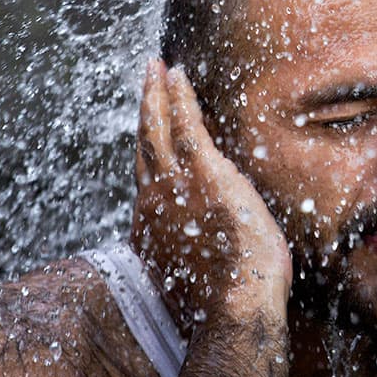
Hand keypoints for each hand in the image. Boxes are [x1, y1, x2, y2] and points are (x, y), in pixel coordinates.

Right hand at [132, 60, 291, 326]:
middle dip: (144, 108)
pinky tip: (178, 74)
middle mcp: (155, 200)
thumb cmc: (222, 306)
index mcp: (152, 228)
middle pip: (144, 143)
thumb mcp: (191, 281)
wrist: (233, 309)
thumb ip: (186, 258)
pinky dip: (178, 96)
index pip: (146, 176)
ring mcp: (176, 184)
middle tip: (145, 79)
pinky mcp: (205, 172)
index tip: (146, 130)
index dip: (146, 148)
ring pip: (158, 126)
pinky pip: (186, 123)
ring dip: (156, 93)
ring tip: (156, 67)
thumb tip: (195, 256)